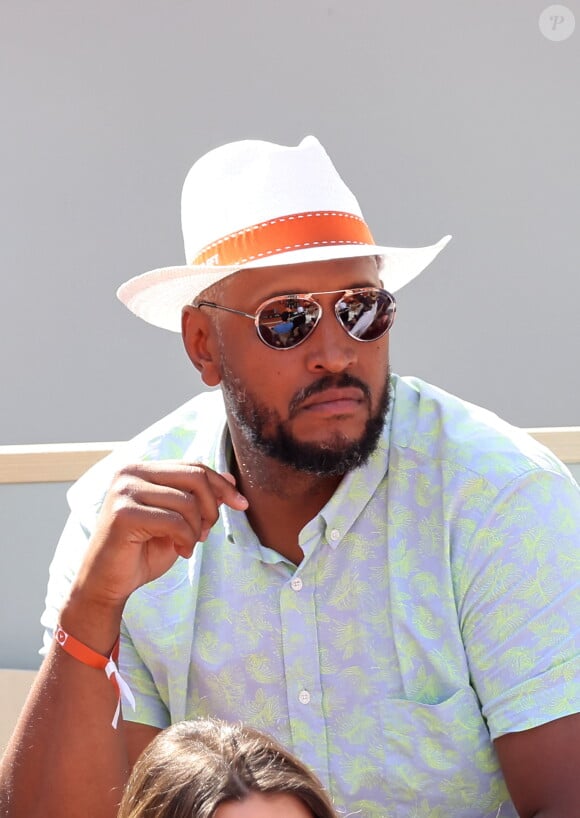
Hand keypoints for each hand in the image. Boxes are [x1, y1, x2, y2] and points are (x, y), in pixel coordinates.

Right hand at [69, 461, 247, 611]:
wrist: (106, 584)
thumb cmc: (141, 552)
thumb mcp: (178, 522)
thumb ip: (198, 499)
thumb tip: (228, 477)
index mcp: (141, 469)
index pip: (193, 466)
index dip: (221, 484)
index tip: (242, 504)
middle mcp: (130, 472)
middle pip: (194, 476)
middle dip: (211, 507)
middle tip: (206, 532)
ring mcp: (124, 490)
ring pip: (187, 502)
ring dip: (196, 529)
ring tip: (188, 545)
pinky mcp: (123, 513)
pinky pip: (174, 521)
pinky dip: (186, 539)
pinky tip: (180, 551)